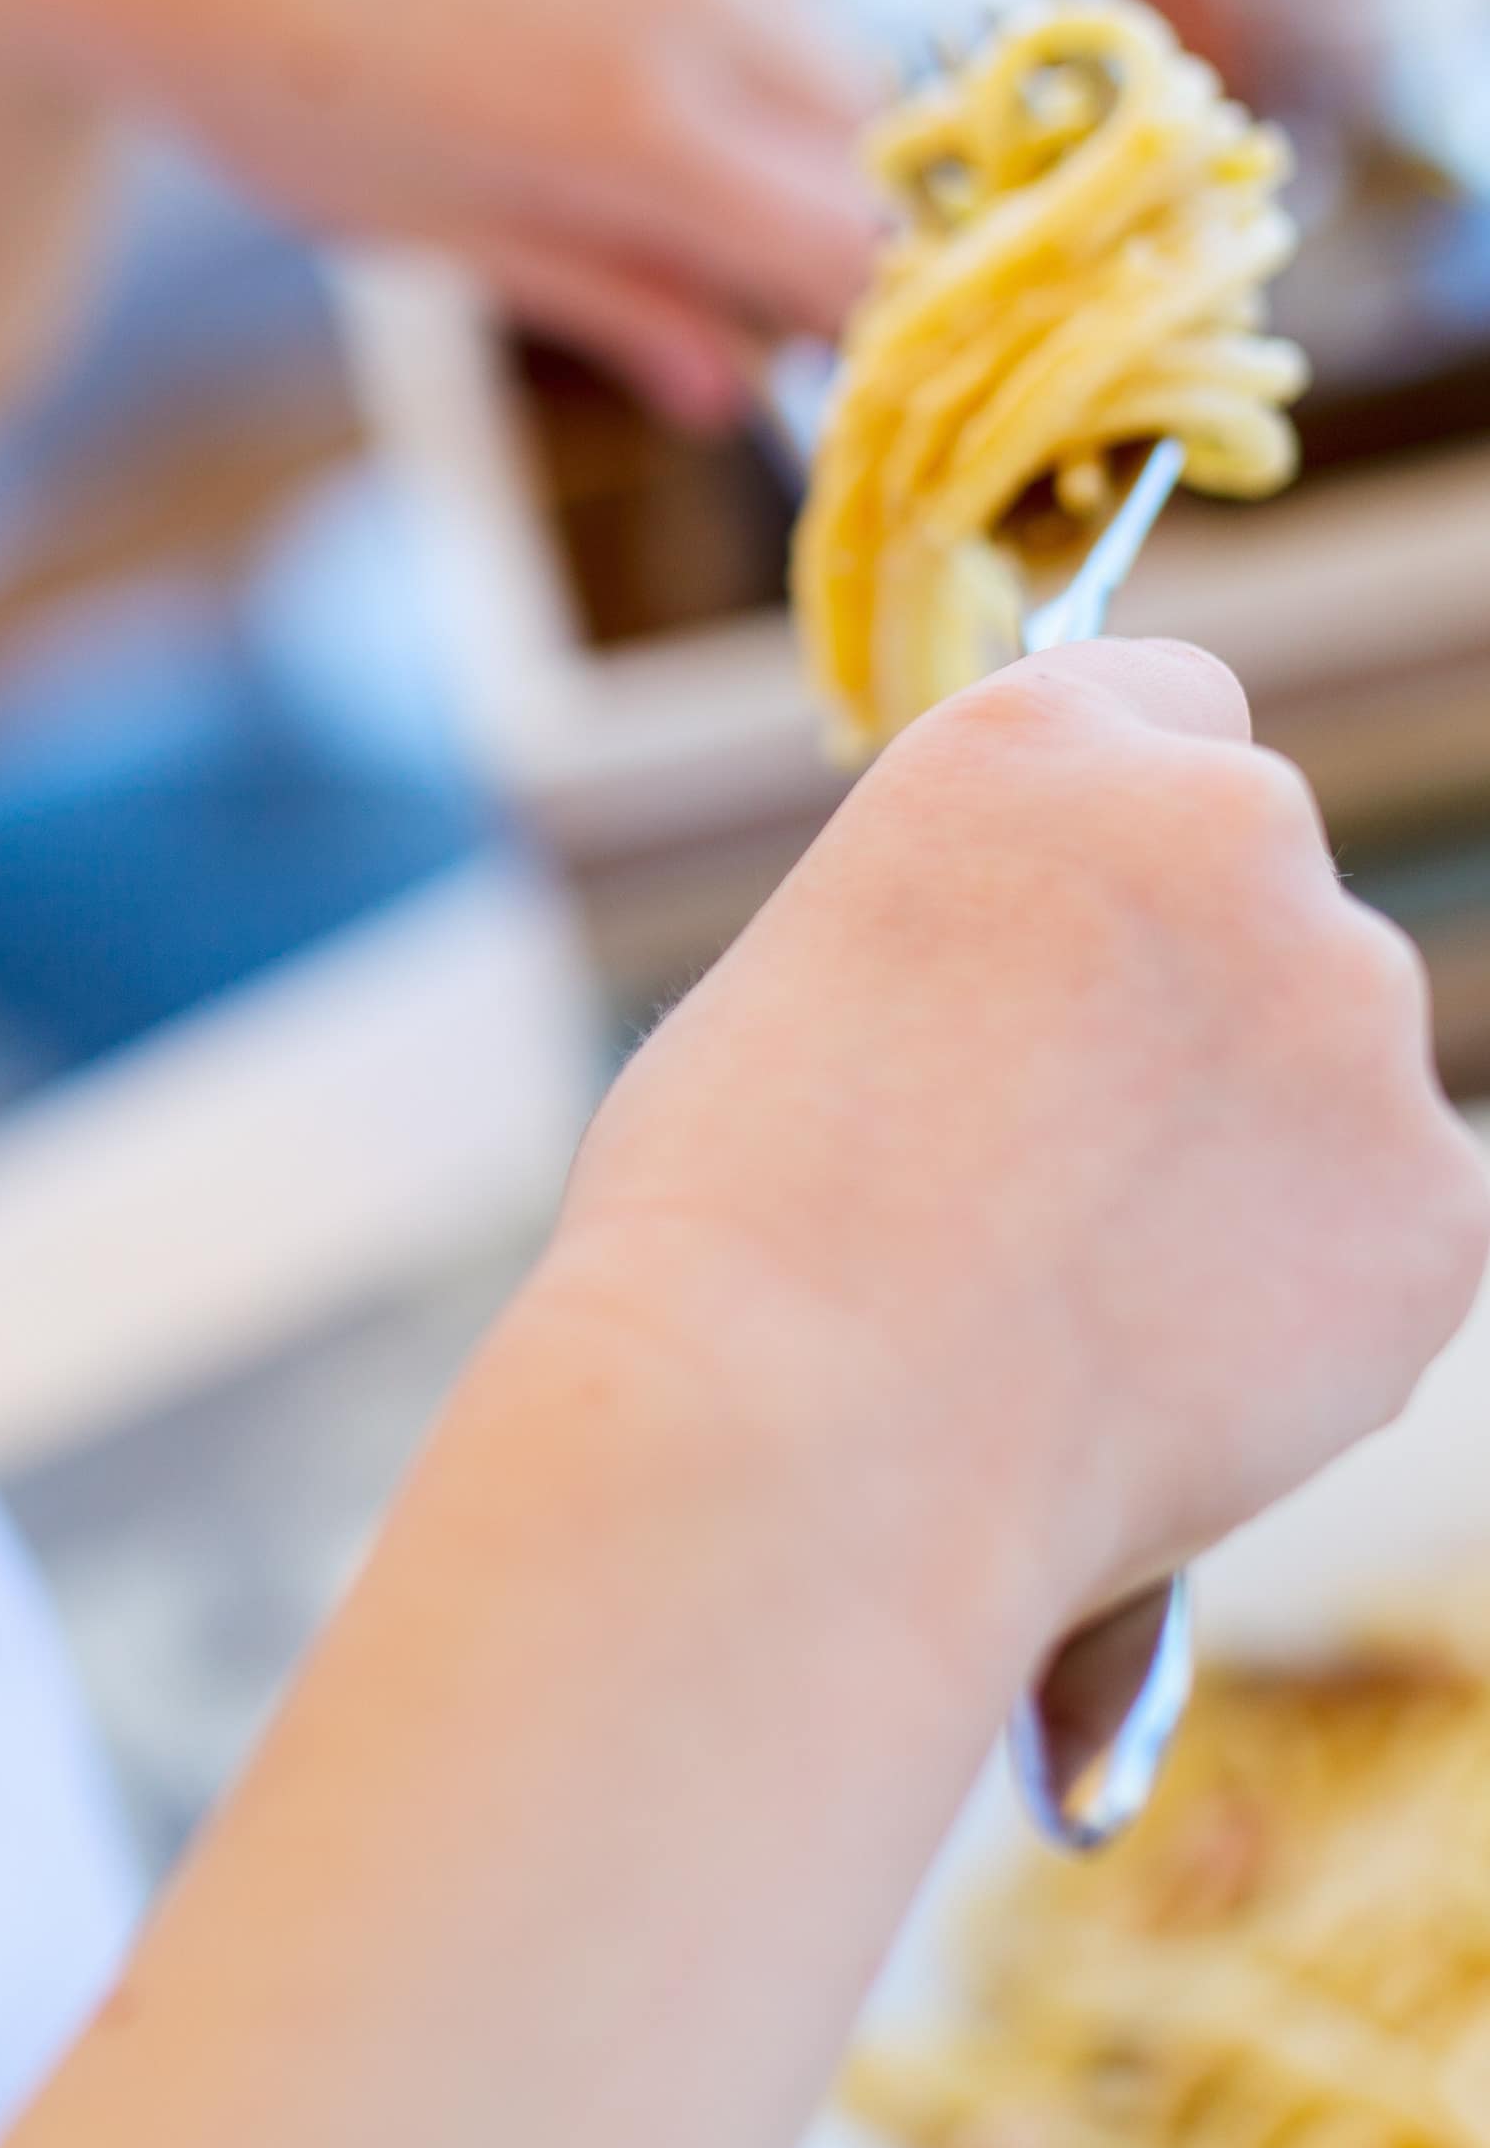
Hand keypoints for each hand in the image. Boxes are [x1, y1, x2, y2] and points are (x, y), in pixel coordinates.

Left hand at [0, 0, 886, 425]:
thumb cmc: (266, 90)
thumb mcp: (432, 229)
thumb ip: (607, 298)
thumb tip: (735, 391)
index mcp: (629, 123)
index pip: (853, 239)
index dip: (852, 301)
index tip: (813, 331)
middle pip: (854, 112)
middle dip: (804, 180)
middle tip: (704, 226)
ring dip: (736, 58)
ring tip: (566, 77)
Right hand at [548, 642, 1488, 1632]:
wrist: (808, 1438)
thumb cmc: (729, 1222)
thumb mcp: (798, 979)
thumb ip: (962, 935)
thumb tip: (1035, 1006)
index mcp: (1039, 745)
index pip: (1168, 709)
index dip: (1108, 839)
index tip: (1059, 938)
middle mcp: (1233, 833)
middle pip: (1251, 896)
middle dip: (1176, 1002)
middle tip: (1035, 1157)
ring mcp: (1355, 1023)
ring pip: (1319, 1072)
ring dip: (1234, 1150)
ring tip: (1060, 1291)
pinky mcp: (1435, 1208)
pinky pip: (1374, 1232)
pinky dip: (1290, 1297)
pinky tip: (1137, 1365)